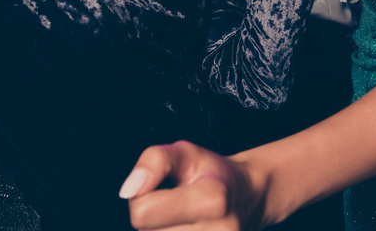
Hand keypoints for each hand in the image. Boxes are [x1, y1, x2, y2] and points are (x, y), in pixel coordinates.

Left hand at [123, 141, 265, 230]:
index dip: (141, 199)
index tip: (159, 190)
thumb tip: (128, 191)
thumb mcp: (185, 153)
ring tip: (180, 220)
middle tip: (173, 207)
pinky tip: (184, 230)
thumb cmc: (212, 173)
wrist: (248, 198)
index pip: (143, 214)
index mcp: (211, 199)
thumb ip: (154, 162)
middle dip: (152, 221)